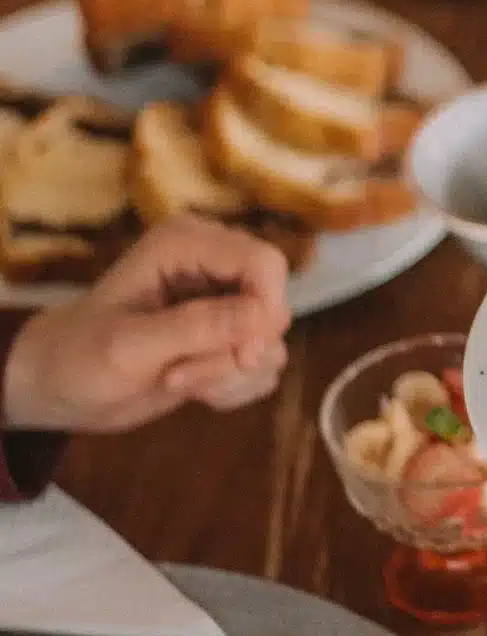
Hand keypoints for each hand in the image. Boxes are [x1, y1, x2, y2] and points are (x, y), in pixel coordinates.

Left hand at [2, 218, 291, 432]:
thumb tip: (262, 319)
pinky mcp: (228, 341)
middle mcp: (212, 268)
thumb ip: (195, 328)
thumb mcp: (130, 346)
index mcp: (185, 245)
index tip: (244, 355)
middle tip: (185, 375)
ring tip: (176, 381)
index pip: (264, 263)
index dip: (265, 308)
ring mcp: (223, 306)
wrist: (62, 387)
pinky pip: (262, 370)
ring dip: (229, 376)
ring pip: (271, 345)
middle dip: (238, 352)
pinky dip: (232, 389)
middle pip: (274, 306)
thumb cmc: (80, 356)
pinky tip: (192, 390)